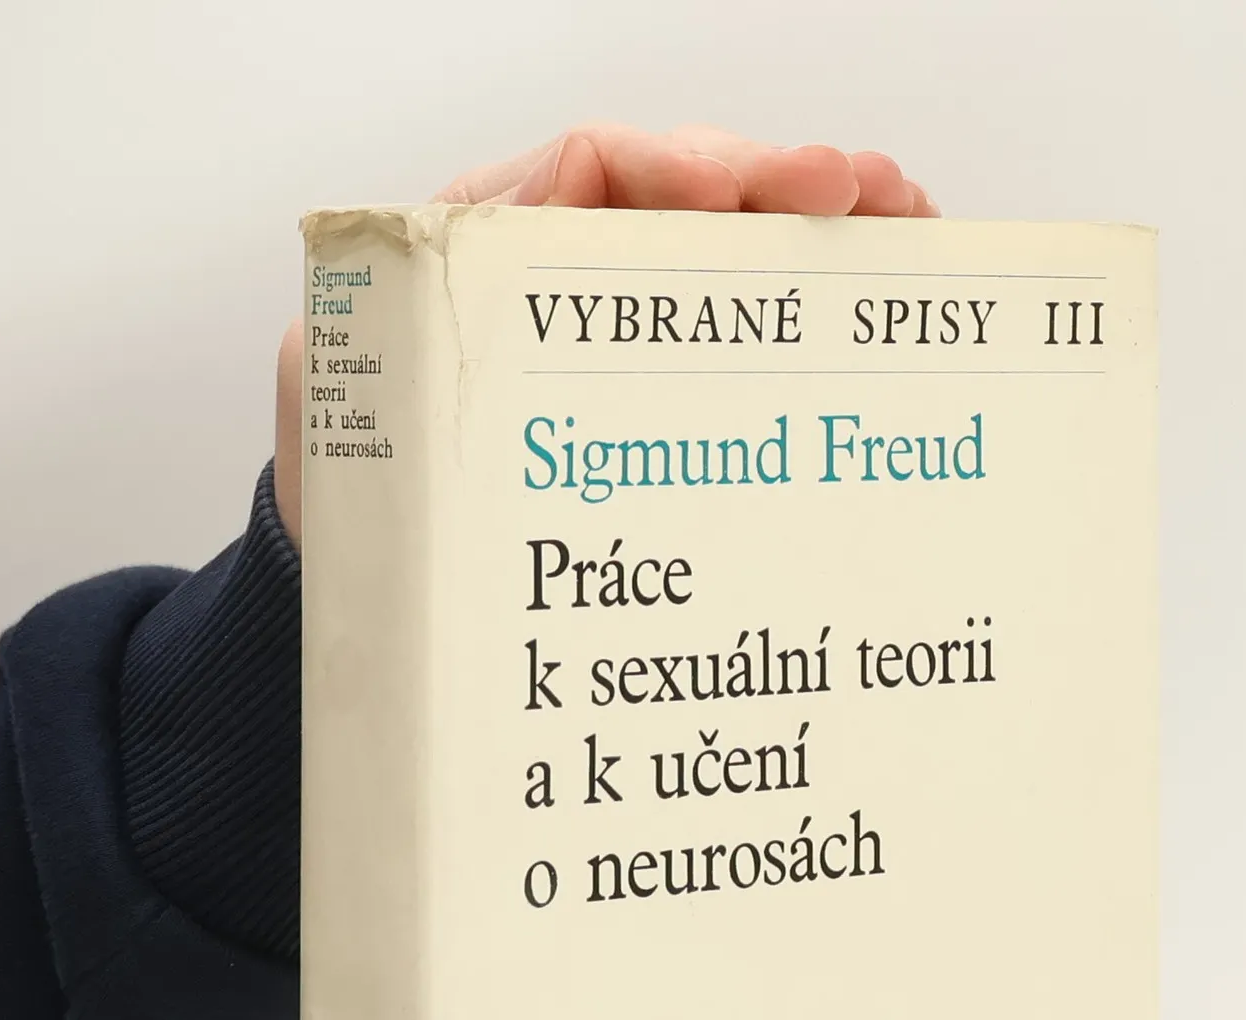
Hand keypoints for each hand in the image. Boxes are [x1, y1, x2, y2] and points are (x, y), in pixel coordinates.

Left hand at [273, 125, 939, 540]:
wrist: (385, 629)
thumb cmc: (358, 522)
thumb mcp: (342, 411)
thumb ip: (402, 321)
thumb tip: (505, 240)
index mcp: (474, 262)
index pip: (586, 171)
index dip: (674, 164)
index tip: (736, 190)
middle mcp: (553, 286)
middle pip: (681, 201)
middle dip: (775, 180)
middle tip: (861, 192)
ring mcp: (613, 348)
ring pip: (725, 260)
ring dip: (815, 230)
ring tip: (903, 221)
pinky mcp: (655, 409)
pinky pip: (737, 341)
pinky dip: (807, 308)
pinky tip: (873, 293)